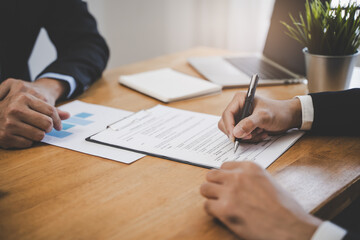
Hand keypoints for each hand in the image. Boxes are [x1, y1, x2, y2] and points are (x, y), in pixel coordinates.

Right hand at [0, 78, 69, 148]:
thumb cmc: (15, 107)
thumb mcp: (30, 101)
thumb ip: (49, 108)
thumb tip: (68, 115)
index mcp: (23, 97)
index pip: (51, 111)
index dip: (57, 120)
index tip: (58, 126)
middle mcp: (15, 109)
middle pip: (47, 124)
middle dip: (48, 128)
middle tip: (45, 128)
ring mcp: (9, 123)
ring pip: (39, 135)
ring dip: (39, 135)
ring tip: (32, 130)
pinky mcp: (5, 136)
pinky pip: (28, 143)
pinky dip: (28, 141)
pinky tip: (22, 135)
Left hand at [200, 162, 321, 239]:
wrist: (291, 228)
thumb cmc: (286, 209)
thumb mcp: (269, 181)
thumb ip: (250, 178)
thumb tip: (237, 181)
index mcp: (250, 168)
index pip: (224, 165)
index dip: (225, 177)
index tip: (227, 184)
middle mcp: (238, 176)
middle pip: (211, 174)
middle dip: (214, 184)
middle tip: (220, 194)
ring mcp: (230, 192)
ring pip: (205, 188)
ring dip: (211, 196)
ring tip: (220, 204)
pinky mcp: (225, 209)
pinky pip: (207, 206)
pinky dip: (212, 211)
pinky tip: (223, 215)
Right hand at [218, 92, 301, 141]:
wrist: (288, 117)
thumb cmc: (278, 112)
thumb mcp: (263, 117)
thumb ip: (249, 124)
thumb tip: (235, 132)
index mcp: (240, 100)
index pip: (227, 114)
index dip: (229, 127)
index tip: (234, 137)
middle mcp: (238, 107)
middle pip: (227, 124)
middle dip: (239, 132)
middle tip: (250, 136)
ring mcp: (241, 117)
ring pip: (234, 131)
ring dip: (247, 135)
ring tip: (260, 131)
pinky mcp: (245, 125)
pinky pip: (241, 135)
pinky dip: (251, 137)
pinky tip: (261, 132)